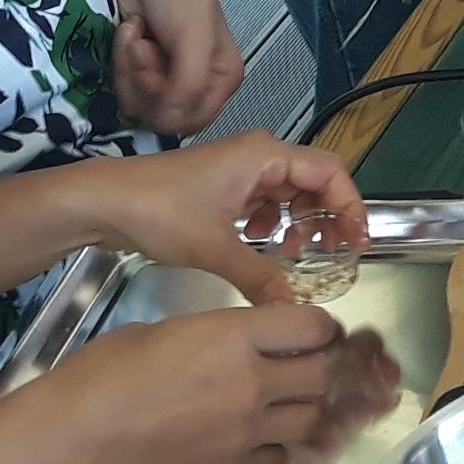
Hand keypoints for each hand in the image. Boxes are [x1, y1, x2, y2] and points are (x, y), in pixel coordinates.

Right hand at [39, 304, 401, 463]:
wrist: (78, 434)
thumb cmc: (107, 370)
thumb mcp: (167, 329)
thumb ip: (217, 334)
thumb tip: (236, 343)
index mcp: (236, 337)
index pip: (314, 327)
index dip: (319, 327)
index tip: (310, 331)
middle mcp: (253, 384)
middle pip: (321, 375)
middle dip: (317, 367)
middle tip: (299, 367)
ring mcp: (245, 433)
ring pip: (309, 420)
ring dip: (301, 409)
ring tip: (280, 404)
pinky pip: (278, 461)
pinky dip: (275, 450)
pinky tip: (255, 440)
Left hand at [71, 134, 367, 306]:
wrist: (105, 203)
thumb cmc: (160, 212)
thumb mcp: (215, 248)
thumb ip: (261, 276)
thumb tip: (295, 308)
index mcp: (265, 156)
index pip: (330, 173)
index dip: (350, 207)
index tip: (358, 243)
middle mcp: (258, 155)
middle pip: (314, 180)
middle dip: (327, 216)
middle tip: (334, 253)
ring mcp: (240, 168)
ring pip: (289, 191)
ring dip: (299, 221)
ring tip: (293, 253)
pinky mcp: (224, 184)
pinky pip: (265, 199)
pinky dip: (272, 222)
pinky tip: (259, 245)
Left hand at [108, 0, 243, 135]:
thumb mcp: (195, 42)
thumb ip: (188, 87)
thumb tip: (168, 119)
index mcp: (222, 81)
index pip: (190, 121)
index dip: (165, 104)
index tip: (154, 71)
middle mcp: (196, 85)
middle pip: (158, 115)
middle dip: (143, 80)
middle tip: (145, 46)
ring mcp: (164, 78)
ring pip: (135, 103)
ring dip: (129, 66)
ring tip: (138, 35)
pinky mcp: (138, 69)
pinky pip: (121, 85)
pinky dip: (120, 58)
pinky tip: (133, 31)